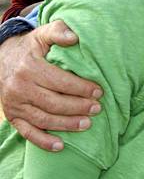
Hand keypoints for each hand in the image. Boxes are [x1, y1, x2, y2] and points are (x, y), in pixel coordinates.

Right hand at [0, 21, 102, 150]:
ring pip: (43, 118)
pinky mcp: (13, 116)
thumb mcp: (42, 34)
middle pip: (53, 102)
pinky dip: (44, 141)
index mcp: (30, 68)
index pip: (60, 81)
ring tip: (87, 124)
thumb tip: (75, 38)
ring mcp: (15, 105)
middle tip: (98, 109)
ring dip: (67, 124)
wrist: (2, 59)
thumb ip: (59, 32)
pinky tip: (61, 146)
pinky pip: (27, 133)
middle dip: (78, 107)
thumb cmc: (31, 48)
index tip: (99, 91)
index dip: (81, 88)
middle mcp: (20, 88)